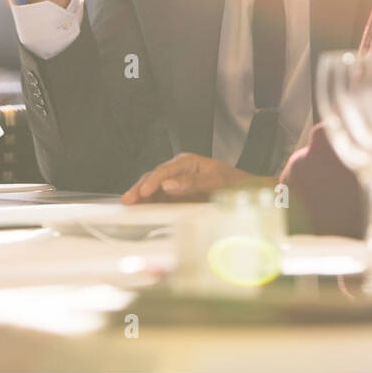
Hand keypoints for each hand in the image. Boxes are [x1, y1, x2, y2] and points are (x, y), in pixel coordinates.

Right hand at [121, 153, 265, 203]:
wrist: (243, 192)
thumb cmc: (231, 182)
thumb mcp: (214, 180)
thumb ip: (191, 182)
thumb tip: (168, 185)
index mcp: (186, 162)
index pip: (164, 170)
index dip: (152, 181)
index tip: (144, 192)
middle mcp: (177, 171)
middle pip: (153, 178)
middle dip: (139, 189)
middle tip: (128, 200)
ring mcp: (174, 184)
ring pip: (152, 189)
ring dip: (140, 197)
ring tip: (128, 205)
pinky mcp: (175, 197)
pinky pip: (158, 200)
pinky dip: (148, 205)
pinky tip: (139, 210)